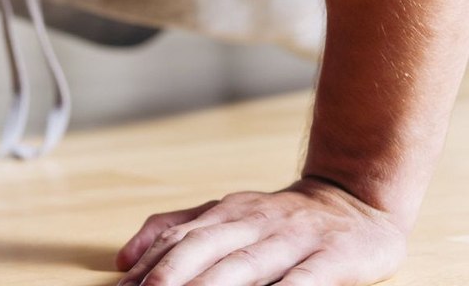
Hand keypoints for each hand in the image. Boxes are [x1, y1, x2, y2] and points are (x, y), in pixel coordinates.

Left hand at [114, 178, 406, 284]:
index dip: (149, 264)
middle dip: (172, 273)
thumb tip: (124, 259)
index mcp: (224, 213)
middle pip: (205, 247)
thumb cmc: (280, 219)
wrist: (354, 201)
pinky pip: (307, 277)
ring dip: (215, 285)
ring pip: (248, 263)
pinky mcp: (334, 256)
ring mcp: (294, 238)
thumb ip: (175, 229)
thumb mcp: (225, 214)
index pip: (177, 238)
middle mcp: (254, 222)